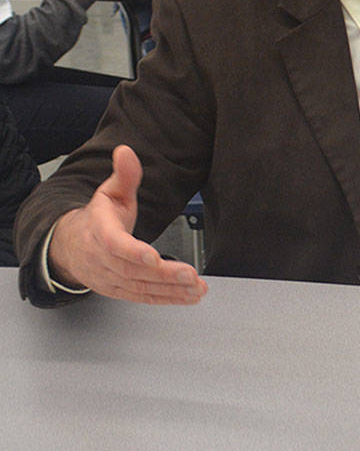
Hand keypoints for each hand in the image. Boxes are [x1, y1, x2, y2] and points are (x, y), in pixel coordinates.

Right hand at [47, 145, 206, 304]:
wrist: (71, 246)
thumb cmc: (97, 219)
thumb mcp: (110, 192)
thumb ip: (125, 175)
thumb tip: (126, 151)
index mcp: (99, 232)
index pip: (114, 244)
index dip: (132, 252)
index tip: (153, 257)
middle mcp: (102, 259)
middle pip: (132, 271)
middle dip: (163, 275)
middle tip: (190, 276)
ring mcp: (110, 278)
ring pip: (140, 288)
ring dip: (171, 290)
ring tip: (197, 288)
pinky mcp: (119, 290)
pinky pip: (144, 297)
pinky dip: (167, 299)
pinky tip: (189, 297)